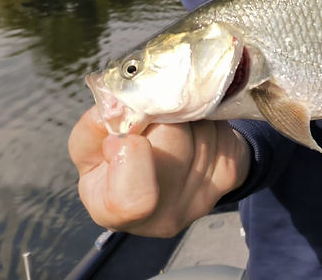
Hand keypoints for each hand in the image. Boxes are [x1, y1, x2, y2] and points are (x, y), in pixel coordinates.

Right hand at [68, 106, 249, 237]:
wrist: (164, 167)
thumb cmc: (115, 156)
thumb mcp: (90, 144)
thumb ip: (96, 125)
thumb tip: (121, 104)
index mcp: (114, 213)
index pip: (134, 199)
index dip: (131, 155)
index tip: (124, 138)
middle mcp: (163, 216)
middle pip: (172, 138)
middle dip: (160, 115)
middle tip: (151, 117)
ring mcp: (202, 198)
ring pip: (200, 126)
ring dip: (186, 113)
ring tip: (172, 122)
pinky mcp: (230, 175)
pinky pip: (222, 129)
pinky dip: (208, 119)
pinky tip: (194, 130)